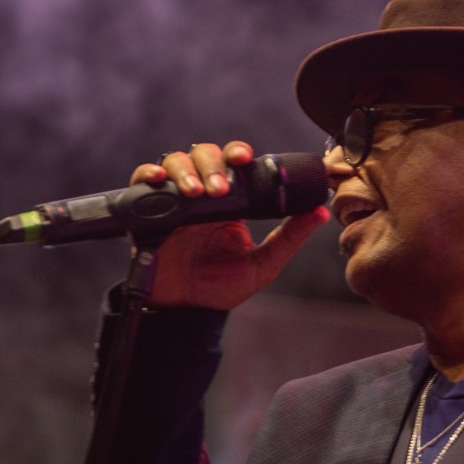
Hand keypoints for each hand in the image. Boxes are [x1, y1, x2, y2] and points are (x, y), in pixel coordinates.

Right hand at [131, 141, 329, 309]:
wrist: (186, 310)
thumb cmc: (222, 287)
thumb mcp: (262, 264)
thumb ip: (289, 238)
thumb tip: (320, 212)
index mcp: (231, 202)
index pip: (233, 163)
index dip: (237, 153)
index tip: (244, 158)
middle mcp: (203, 195)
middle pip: (204, 155)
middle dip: (212, 165)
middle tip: (219, 190)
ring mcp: (175, 200)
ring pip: (177, 162)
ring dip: (186, 171)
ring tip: (196, 194)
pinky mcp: (149, 211)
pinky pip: (143, 181)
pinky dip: (148, 174)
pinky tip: (158, 180)